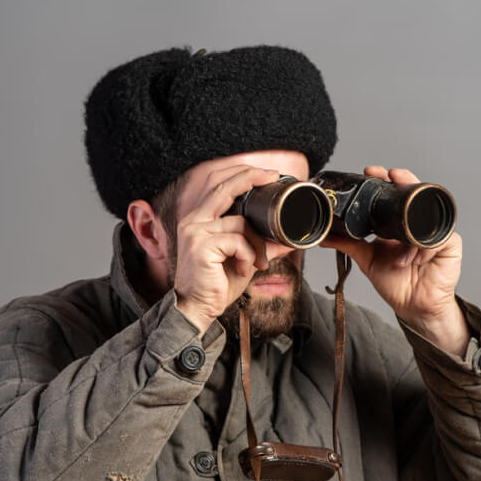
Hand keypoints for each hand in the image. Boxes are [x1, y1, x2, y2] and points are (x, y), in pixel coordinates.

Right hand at [173, 165, 277, 332]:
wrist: (198, 308)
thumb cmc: (217, 283)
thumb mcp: (244, 258)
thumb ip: (261, 244)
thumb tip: (286, 238)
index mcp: (199, 218)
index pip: (217, 183)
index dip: (241, 172)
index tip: (266, 173)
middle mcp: (194, 220)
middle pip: (224, 187)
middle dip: (250, 177)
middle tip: (271, 177)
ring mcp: (196, 232)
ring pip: (241, 222)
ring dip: (257, 245)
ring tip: (257, 263)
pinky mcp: (202, 246)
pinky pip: (238, 241)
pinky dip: (249, 256)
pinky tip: (244, 270)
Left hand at [320, 166, 470, 355]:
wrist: (412, 306)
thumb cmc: (395, 281)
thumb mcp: (367, 258)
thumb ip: (347, 243)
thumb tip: (323, 236)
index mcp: (401, 221)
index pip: (395, 192)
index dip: (385, 178)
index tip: (370, 171)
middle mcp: (419, 221)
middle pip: (415, 192)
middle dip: (404, 180)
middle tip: (390, 175)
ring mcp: (435, 230)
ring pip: (427, 212)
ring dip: (411, 226)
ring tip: (401, 248)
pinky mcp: (450, 244)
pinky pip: (438, 237)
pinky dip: (423, 248)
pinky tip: (414, 259)